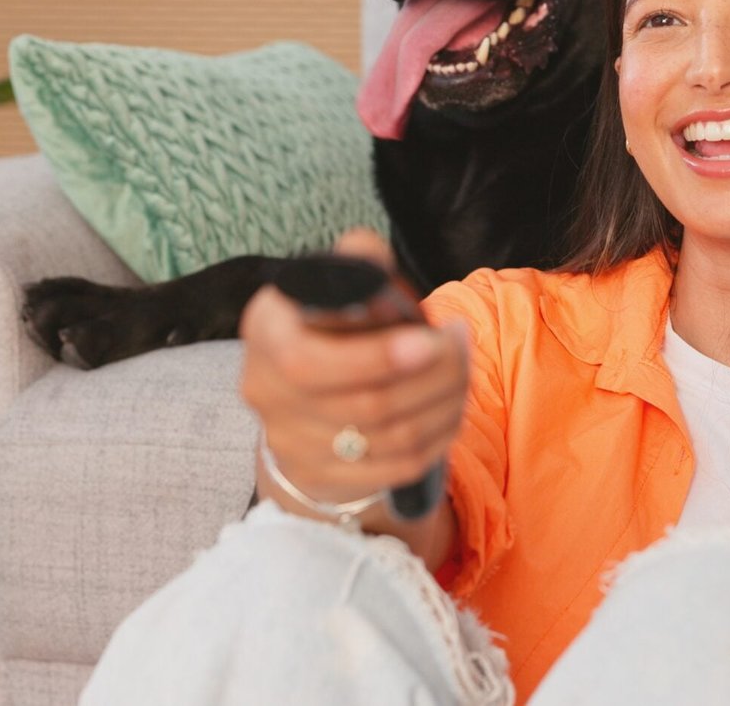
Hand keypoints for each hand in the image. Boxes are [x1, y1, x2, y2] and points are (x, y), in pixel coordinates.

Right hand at [238, 230, 467, 520]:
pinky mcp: (323, 477)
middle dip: (434, 375)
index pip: (308, 362)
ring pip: (391, 437)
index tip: (430, 340)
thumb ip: (355, 266)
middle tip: (461, 345)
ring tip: (464, 371)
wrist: (300, 398)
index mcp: (266, 332)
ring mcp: (291, 443)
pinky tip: (452, 409)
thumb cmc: (332, 328)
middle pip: (366, 404)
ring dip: (444, 403)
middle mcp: (266, 391)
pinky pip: (398, 466)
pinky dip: (438, 438)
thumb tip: (367, 251)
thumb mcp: (334, 287)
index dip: (375, 358)